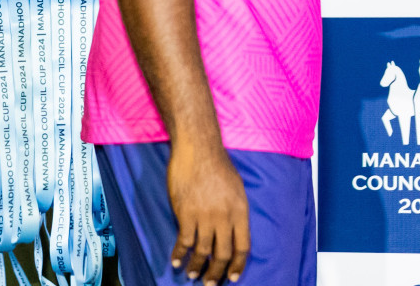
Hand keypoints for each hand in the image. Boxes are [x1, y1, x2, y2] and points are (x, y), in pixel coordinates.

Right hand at [168, 140, 249, 283]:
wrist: (198, 148)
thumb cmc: (218, 164)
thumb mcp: (237, 188)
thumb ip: (235, 211)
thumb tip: (231, 231)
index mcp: (240, 210)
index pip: (243, 246)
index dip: (238, 265)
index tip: (232, 277)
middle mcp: (224, 217)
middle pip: (222, 253)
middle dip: (216, 273)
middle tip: (209, 284)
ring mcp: (205, 216)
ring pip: (202, 251)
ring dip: (196, 266)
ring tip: (192, 274)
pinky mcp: (186, 213)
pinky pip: (184, 241)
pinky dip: (179, 253)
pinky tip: (176, 260)